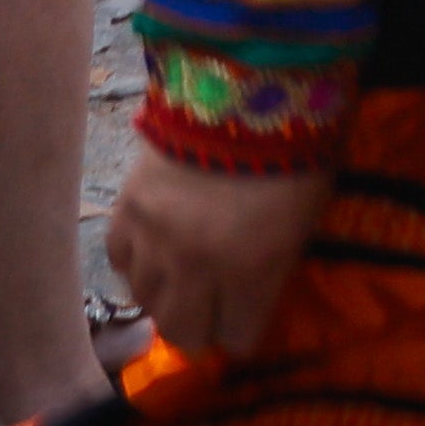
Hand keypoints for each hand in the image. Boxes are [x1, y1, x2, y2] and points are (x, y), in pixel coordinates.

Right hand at [105, 146, 334, 353]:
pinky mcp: (126, 210)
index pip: (238, 340)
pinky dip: (137, 259)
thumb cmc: (294, 149)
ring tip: (182, 274)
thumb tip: (253, 299)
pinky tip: (154, 245)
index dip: (243, 330)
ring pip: (146, 301)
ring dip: (166, 293)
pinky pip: (120, 260)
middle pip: (183, 333)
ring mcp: (156, 241)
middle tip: (211, 307)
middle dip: (201, 326)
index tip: (245, 317)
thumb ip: (275, 268)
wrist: (242, 85)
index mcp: (253, 272)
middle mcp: (198, 268)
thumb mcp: (304, 218)